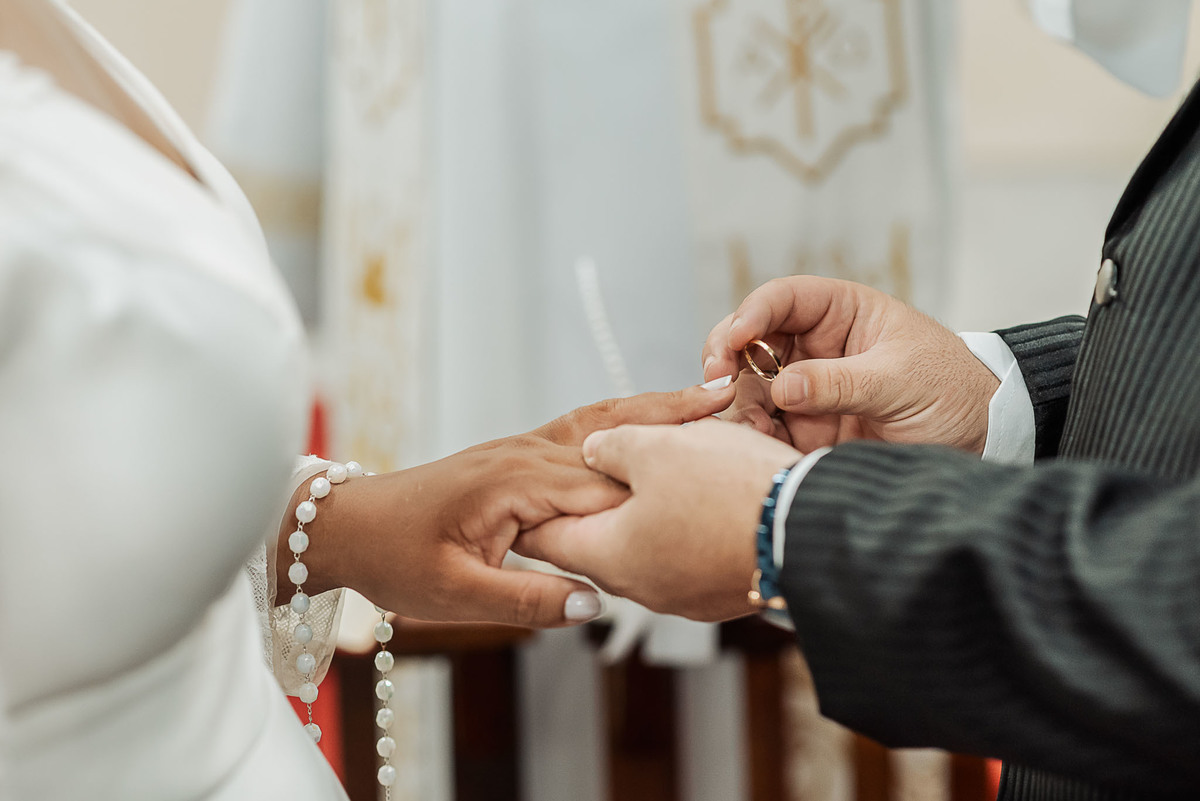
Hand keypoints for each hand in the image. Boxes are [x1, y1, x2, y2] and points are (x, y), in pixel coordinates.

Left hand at [280, 380, 736, 627]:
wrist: (353, 526)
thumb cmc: (397, 560)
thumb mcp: (456, 594)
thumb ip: (526, 599)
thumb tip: (593, 604)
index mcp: (516, 484)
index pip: (605, 484)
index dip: (664, 481)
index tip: (718, 473)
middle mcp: (525, 453)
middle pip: (615, 436)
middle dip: (674, 425)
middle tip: (737, 408)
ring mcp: (523, 447)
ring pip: (601, 422)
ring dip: (654, 408)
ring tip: (708, 393)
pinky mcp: (519, 453)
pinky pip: (582, 430)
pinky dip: (623, 416)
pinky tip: (651, 413)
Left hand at [514, 419, 800, 621]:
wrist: (815, 531)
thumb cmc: (731, 492)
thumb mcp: (655, 447)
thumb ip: (609, 449)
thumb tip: (594, 453)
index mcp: (609, 556)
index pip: (545, 538)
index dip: (536, 506)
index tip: (531, 487)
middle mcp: (642, 586)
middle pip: (598, 539)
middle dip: (597, 498)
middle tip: (600, 463)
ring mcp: (686, 594)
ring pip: (648, 541)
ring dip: (648, 505)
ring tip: (668, 463)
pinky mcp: (724, 588)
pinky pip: (689, 550)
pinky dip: (687, 520)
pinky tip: (708, 488)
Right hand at [702, 277, 998, 454]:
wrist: (983, 442)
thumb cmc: (953, 391)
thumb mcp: (901, 382)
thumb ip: (841, 383)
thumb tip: (782, 387)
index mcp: (841, 313)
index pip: (782, 299)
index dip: (752, 313)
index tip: (736, 339)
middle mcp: (813, 346)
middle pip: (748, 340)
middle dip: (726, 357)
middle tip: (716, 382)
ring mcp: (805, 388)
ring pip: (747, 386)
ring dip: (736, 403)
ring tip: (747, 426)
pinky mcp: (803, 428)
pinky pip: (763, 427)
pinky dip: (751, 436)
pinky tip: (757, 446)